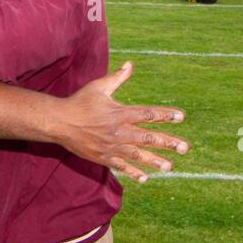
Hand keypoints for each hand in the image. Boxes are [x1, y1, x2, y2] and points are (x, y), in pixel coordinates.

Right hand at [51, 62, 188, 182]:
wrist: (58, 122)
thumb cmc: (79, 102)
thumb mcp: (98, 87)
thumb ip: (117, 78)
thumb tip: (130, 65)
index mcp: (119, 113)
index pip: (147, 114)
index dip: (166, 115)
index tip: (181, 116)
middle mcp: (118, 131)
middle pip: (148, 137)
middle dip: (168, 142)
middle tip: (185, 148)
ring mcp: (111, 146)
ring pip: (137, 155)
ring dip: (155, 161)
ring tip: (170, 166)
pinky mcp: (102, 157)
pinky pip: (121, 166)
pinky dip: (133, 172)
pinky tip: (145, 178)